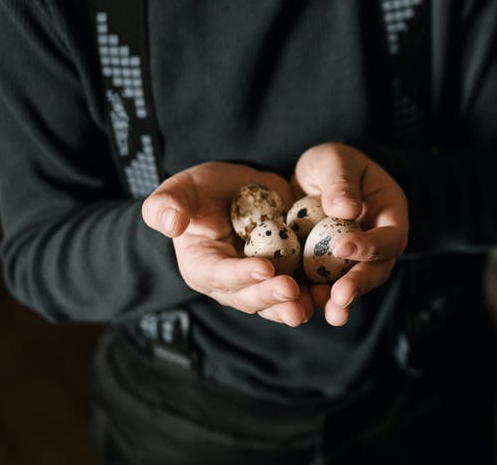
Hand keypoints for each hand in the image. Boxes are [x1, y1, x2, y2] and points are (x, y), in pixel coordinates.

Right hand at [142, 162, 311, 326]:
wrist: (240, 190)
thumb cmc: (204, 189)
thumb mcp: (182, 188)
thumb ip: (167, 204)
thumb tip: (169, 224)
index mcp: (201, 265)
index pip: (218, 274)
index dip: (240, 274)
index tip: (265, 267)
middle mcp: (229, 284)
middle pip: (248, 296)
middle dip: (270, 296)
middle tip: (292, 291)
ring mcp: (258, 285)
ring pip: (274, 302)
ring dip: (292, 307)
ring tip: (310, 307)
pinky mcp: (284, 278)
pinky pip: (299, 292)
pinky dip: (314, 296)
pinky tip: (330, 296)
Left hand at [293, 143, 408, 326]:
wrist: (313, 179)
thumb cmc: (333, 163)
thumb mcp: (335, 160)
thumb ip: (341, 181)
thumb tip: (345, 210)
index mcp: (389, 215)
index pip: (390, 236)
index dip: (371, 245)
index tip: (342, 247)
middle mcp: (376, 244)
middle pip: (376, 270)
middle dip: (358, 284)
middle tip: (340, 296)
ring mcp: (352, 262)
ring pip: (351, 286)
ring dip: (337, 301)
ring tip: (325, 311)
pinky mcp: (326, 272)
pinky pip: (321, 287)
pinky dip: (310, 298)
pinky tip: (297, 308)